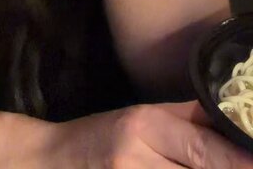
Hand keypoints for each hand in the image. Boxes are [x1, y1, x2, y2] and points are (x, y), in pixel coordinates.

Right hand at [3, 99, 252, 167]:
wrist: (48, 163)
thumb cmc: (99, 136)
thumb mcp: (140, 116)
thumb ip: (186, 119)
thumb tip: (230, 119)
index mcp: (144, 124)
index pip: (203, 148)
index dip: (237, 162)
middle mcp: (137, 157)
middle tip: (245, 166)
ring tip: (214, 167)